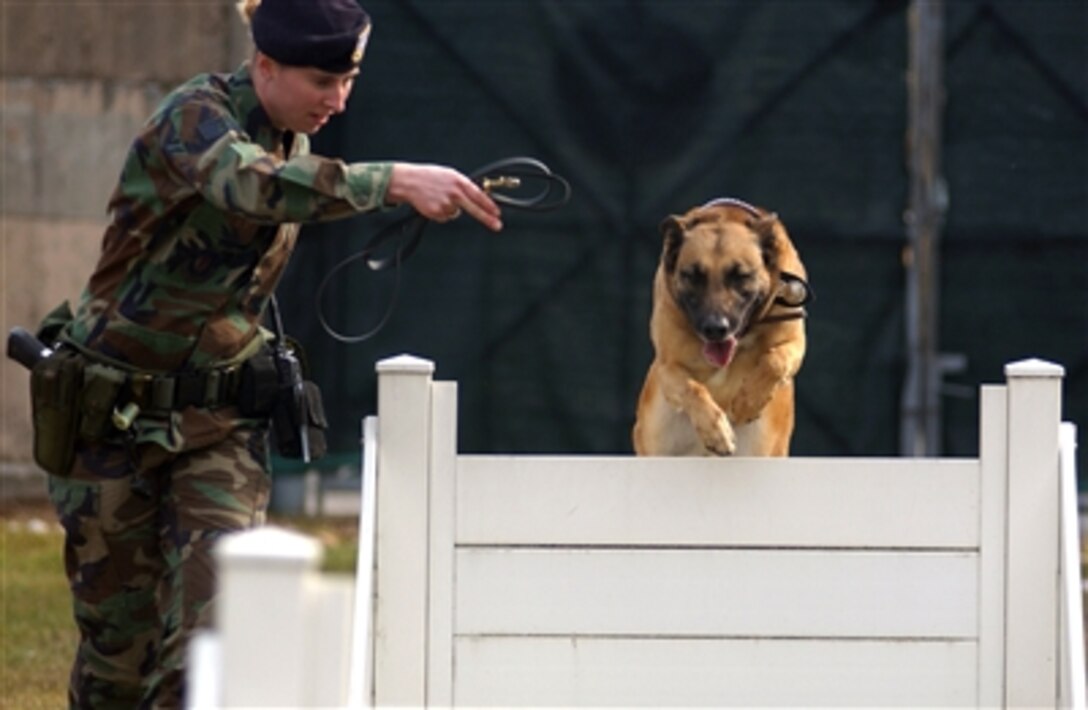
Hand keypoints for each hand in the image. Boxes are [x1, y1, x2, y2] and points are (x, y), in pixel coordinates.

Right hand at [387, 163, 502, 231]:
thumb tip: (477, 196)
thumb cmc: (429, 177)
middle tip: (497, 226)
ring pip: (456, 213)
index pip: (478, 195)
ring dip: (451, 208)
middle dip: (487, 218)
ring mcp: (445, 204)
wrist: (408, 181)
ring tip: (439, 197)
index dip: (489, 205)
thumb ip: (463, 185)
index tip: (497, 213)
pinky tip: (433, 203)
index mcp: (458, 182)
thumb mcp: (449, 175)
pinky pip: (445, 217)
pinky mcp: (436, 213)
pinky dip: (441, 213)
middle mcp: (454, 193)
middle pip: (474, 209)